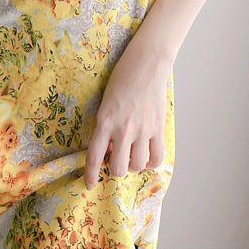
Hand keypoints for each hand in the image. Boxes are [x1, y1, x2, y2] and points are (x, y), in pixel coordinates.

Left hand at [84, 40, 170, 190]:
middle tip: (117, 158)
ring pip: (137, 166)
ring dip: (134, 164)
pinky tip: (148, 155)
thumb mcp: (106, 103)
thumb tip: (110, 149)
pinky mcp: (158, 128)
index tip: (90, 184)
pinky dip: (152, 162)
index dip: (91, 175)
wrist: (146, 64)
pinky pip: (157, 157)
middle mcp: (122, 129)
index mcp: (104, 122)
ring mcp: (142, 130)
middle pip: (118, 168)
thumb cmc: (122, 79)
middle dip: (116, 168)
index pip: (94, 157)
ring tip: (133, 154)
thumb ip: (106, 126)